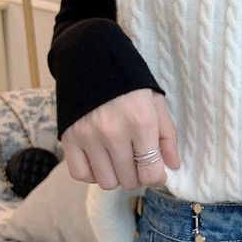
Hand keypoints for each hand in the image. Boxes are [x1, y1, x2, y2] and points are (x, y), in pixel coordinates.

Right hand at [61, 88, 180, 190]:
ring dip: (116, 175)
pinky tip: (100, 159)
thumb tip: (172, 166)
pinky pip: (81, 174)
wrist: (94, 59)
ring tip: (119, 158)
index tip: (156, 170)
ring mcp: (88, 137)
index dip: (157, 177)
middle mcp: (114, 133)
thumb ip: (167, 137)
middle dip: (137, 175)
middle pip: (129, 180)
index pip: (150, 173)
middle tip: (137, 161)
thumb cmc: (131, 83)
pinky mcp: (69, 138)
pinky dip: (92, 173)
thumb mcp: (157, 104)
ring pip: (106, 181)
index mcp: (141, 123)